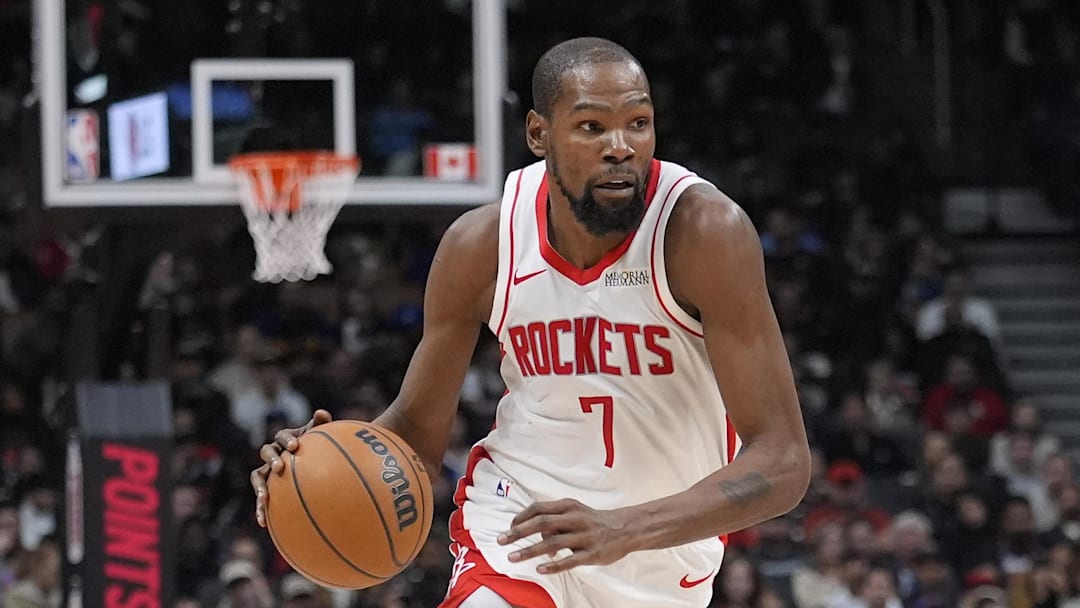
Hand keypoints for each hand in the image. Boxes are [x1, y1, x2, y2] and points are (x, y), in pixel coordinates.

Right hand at [250, 409, 332, 526]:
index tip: (296, 446)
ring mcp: (267, 470)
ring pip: (257, 476)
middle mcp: (273, 452)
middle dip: (272, 459)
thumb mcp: (321, 437)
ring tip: (263, 499)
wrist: (311, 466)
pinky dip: (260, 509)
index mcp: (286, 439)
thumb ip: (321, 425)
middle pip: (266, 452)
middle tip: (280, 467)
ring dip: (259, 487)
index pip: (283, 435)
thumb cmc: (318, 449)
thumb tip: (322, 412)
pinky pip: (261, 498)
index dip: (287, 440)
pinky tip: (263, 523)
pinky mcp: (266, 487)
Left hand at [497, 499, 634, 573]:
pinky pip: (570, 560)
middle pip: (542, 523)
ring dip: (530, 550)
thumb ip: (554, 521)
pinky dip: (554, 564)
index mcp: (568, 506)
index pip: (539, 508)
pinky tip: (540, 568)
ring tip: (513, 557)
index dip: (521, 517)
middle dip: (519, 532)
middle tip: (501, 540)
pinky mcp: (592, 553)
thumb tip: (534, 536)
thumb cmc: (592, 521)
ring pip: (553, 542)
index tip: (508, 527)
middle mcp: (575, 518)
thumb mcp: (574, 513)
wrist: (624, 529)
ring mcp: (584, 536)